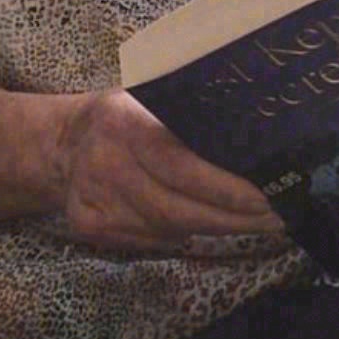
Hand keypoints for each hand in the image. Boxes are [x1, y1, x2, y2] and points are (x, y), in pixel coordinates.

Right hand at [60, 89, 284, 250]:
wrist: (58, 145)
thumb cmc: (121, 116)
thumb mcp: (147, 98)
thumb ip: (185, 115)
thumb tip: (253, 132)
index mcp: (124, 123)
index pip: (182, 166)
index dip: (226, 188)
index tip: (268, 195)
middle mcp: (106, 165)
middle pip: (180, 208)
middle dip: (236, 217)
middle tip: (280, 216)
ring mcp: (96, 203)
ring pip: (171, 229)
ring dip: (220, 229)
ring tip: (260, 222)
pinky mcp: (92, 230)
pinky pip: (152, 240)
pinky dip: (185, 235)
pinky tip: (214, 226)